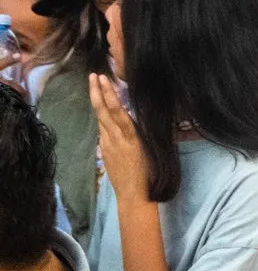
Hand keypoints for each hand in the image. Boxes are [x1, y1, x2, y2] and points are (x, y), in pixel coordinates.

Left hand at [88, 72, 151, 204]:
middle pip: (102, 111)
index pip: (116, 110)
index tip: (103, 79)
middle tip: (93, 75)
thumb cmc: (150, 173)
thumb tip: (138, 116)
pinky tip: (103, 112)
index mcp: (129, 136)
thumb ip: (141, 132)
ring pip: (100, 119)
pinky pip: (103, 131)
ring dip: (97, 102)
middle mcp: (115, 138)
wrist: (134, 194)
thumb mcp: (150, 149)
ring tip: (95, 87)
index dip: (109, 94)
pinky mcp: (104, 151)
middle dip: (96, 92)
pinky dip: (103, 118)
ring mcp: (107, 145)